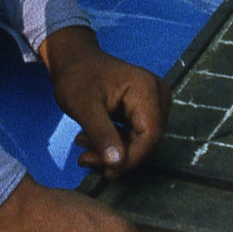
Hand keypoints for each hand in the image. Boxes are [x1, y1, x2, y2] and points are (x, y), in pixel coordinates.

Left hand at [41, 25, 166, 174]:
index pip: (151, 135)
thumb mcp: (84, 106)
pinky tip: (90, 143)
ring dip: (113, 154)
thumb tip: (116, 164)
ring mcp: (154, 105)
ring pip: (141, 144)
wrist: (74, 61)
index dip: (132, 159)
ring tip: (83, 149)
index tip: (106, 171)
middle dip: (118, 158)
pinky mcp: (145, 112)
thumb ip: (102, 134)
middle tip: (85, 159)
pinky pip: (136, 138)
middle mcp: (158, 97)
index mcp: (147, 90)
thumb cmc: (77, 77)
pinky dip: (114, 146)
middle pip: (148, 142)